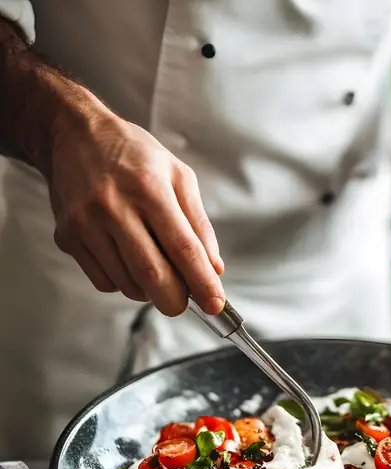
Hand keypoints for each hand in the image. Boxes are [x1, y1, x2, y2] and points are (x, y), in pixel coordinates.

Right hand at [48, 105, 224, 315]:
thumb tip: (213, 268)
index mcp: (148, 187)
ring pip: (127, 283)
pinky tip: (126, 259)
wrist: (73, 135)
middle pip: (151, 274)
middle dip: (175, 300)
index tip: (215, 303)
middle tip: (185, 302)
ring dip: (149, 290)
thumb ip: (198, 224)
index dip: (201, 281)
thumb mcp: (177, 175)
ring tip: (154, 268)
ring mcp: (86, 224)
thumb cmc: (132, 155)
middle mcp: (113, 206)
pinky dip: (123, 283)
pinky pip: (103, 281)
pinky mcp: (68, 237)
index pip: (182, 247)